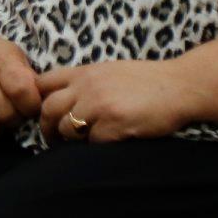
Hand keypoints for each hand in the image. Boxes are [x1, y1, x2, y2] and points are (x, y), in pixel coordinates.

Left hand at [37, 60, 192, 143]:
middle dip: (46, 128)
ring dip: (70, 140)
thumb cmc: (147, 81)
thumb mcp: (109, 71)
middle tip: (52, 140)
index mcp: (84, 72)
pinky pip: (92, 142)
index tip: (42, 114)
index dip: (37, 100)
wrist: (180, 86)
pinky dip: (96, 146)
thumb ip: (85, 82)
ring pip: (66, 128)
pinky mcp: (114, 125)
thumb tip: (62, 101)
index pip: (44, 83)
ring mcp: (100, 106)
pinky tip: (107, 143)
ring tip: (79, 144)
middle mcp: (87, 87)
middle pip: (48, 109)